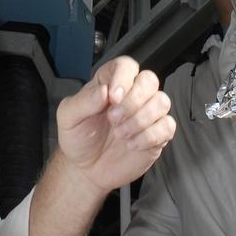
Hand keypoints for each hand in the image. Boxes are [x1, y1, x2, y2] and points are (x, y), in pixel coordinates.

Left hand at [56, 57, 174, 194]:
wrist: (86, 169)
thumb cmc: (78, 137)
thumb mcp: (68, 117)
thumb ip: (83, 102)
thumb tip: (103, 91)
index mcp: (110, 82)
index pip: (126, 65)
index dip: (123, 78)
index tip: (112, 97)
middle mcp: (132, 94)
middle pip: (149, 79)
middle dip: (134, 100)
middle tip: (113, 119)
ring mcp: (147, 114)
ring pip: (162, 101)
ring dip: (141, 119)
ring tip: (120, 134)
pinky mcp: (157, 135)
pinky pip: (167, 126)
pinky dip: (150, 136)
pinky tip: (132, 145)